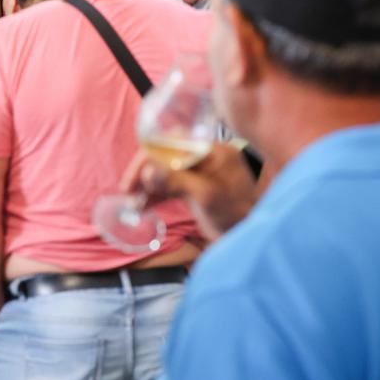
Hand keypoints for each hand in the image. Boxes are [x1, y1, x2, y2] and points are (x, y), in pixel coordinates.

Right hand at [119, 142, 256, 242]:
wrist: (251, 238)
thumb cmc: (236, 216)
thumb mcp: (206, 197)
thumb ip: (177, 182)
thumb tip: (147, 171)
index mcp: (213, 151)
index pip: (173, 141)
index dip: (151, 155)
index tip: (137, 175)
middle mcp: (206, 157)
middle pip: (166, 155)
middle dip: (145, 171)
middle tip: (128, 190)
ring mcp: (201, 173)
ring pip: (166, 171)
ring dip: (148, 185)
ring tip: (132, 202)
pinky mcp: (196, 188)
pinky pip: (171, 185)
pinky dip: (156, 194)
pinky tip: (143, 206)